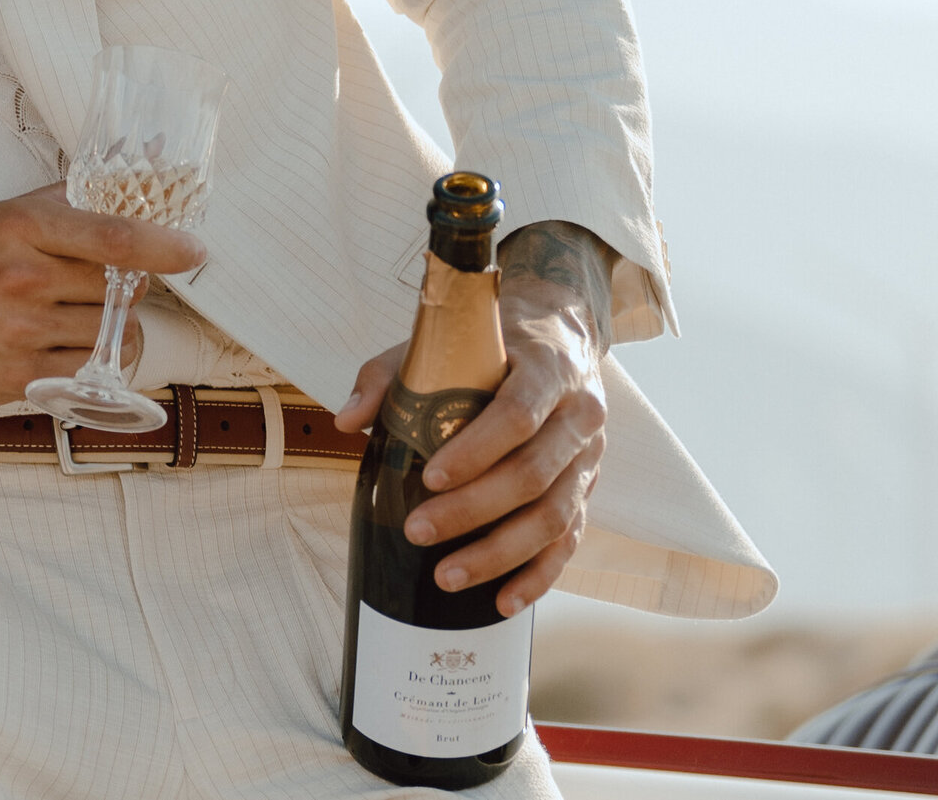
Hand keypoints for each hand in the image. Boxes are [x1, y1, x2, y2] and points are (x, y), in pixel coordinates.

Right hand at [0, 184, 204, 424]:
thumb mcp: (6, 215)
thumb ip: (71, 194)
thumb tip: (140, 163)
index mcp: (23, 228)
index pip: (114, 237)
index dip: (164, 246)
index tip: (193, 252)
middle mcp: (23, 279)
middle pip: (122, 289)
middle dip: (127, 289)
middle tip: (104, 286)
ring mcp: (21, 332)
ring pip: (113, 335)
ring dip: (113, 329)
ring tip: (81, 318)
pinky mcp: (19, 376)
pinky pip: (88, 372)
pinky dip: (89, 362)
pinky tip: (64, 346)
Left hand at [333, 220, 615, 616]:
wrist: (559, 336)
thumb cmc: (489, 343)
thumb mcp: (440, 341)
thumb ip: (388, 375)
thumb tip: (348, 421)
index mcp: (549, 370)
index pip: (517, 416)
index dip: (475, 451)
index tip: (429, 478)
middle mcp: (579, 417)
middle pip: (532, 476)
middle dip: (472, 512)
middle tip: (417, 532)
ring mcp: (589, 459)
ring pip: (553, 518)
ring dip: (499, 553)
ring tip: (446, 575)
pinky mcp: (587, 490)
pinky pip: (569, 541)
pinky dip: (537, 575)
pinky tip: (501, 600)